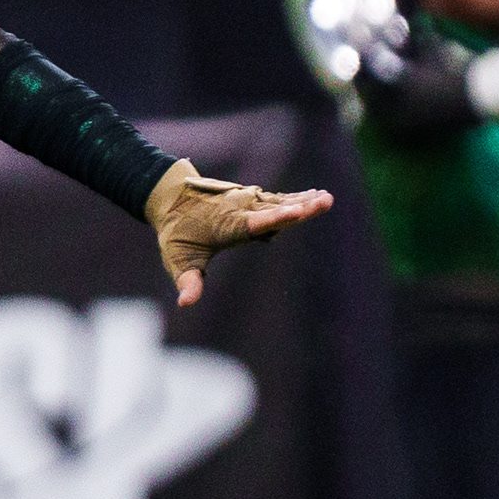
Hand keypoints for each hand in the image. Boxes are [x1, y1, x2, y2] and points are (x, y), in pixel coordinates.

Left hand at [144, 159, 334, 306]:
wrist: (171, 198)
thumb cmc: (176, 233)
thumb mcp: (177, 258)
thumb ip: (187, 281)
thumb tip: (185, 303)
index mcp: (227, 226)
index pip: (254, 223)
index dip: (275, 218)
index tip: (295, 210)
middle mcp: (241, 211)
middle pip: (275, 210)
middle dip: (300, 207)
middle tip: (324, 201)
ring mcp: (248, 202)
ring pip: (280, 202)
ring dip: (304, 200)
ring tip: (327, 198)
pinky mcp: (252, 199)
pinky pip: (278, 199)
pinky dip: (297, 198)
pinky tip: (317, 194)